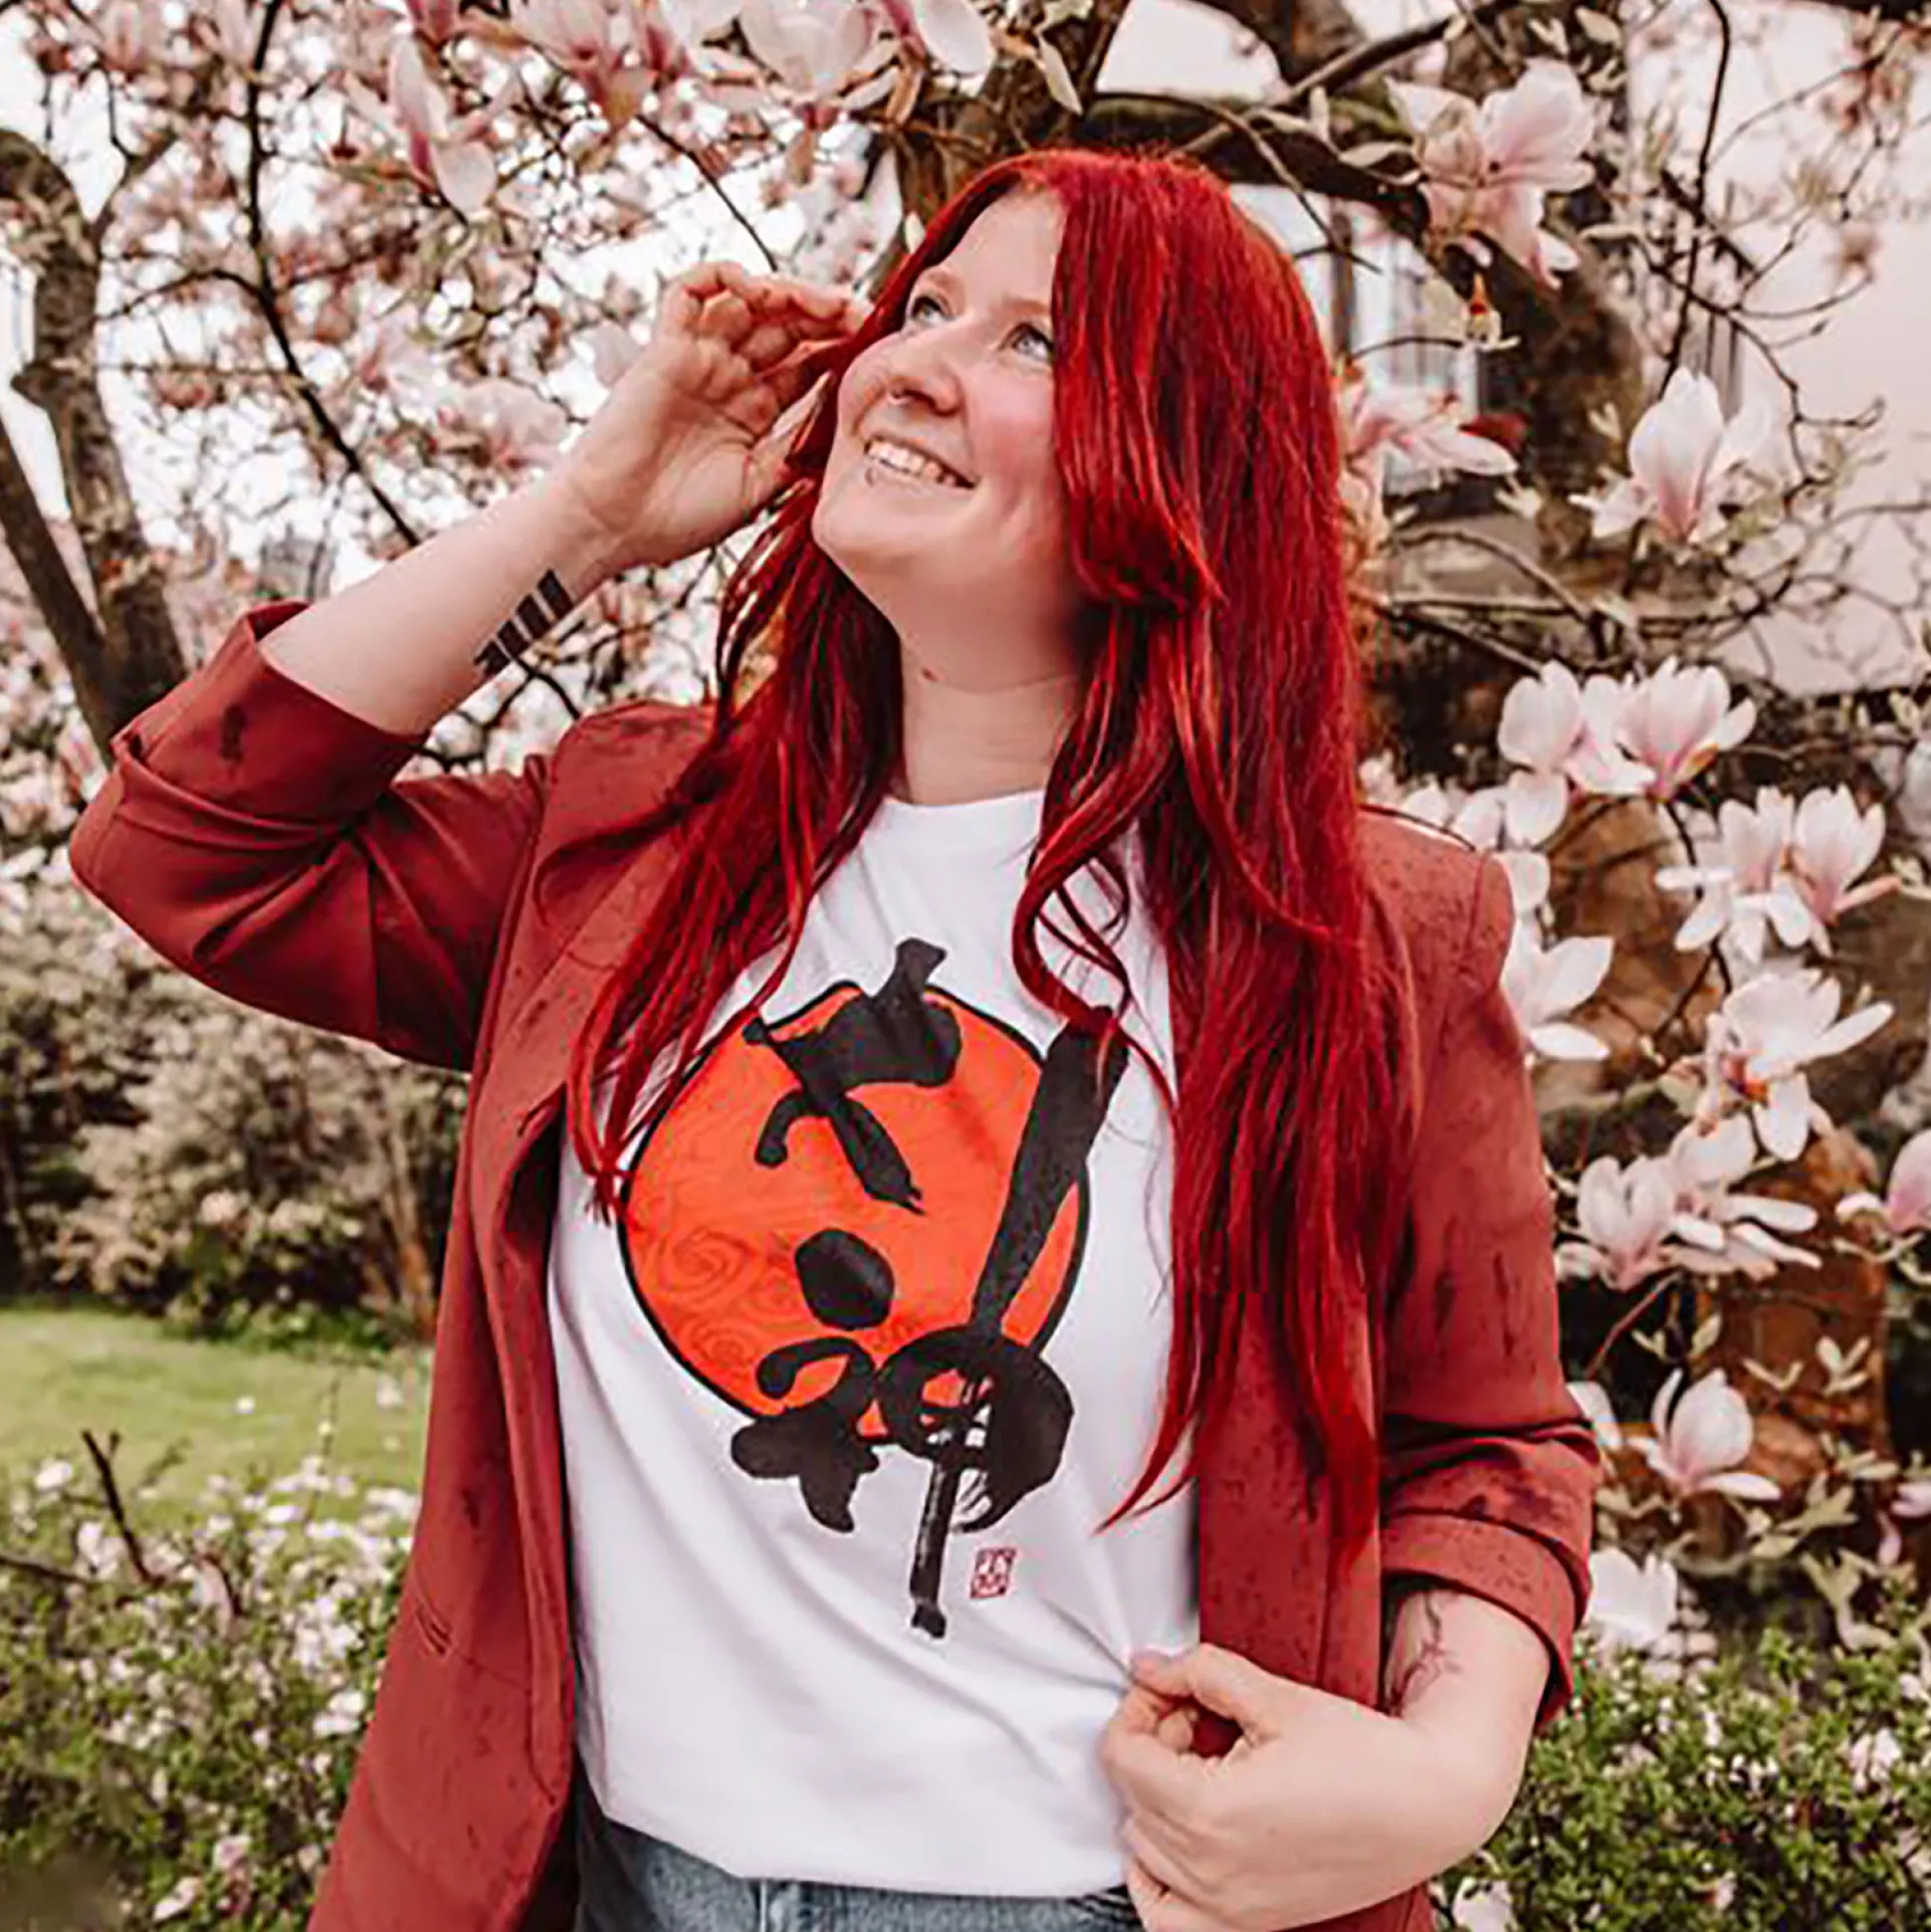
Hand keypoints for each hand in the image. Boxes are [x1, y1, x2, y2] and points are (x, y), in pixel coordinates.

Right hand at [549, 260, 865, 574]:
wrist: (616, 526)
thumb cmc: (680, 518)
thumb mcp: (759, 484)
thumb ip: (797, 447)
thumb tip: (845, 416)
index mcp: (757, 412)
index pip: (809, 362)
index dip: (843, 346)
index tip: (877, 342)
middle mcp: (730, 379)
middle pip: (786, 325)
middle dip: (826, 313)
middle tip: (859, 312)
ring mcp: (699, 359)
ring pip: (747, 301)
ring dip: (787, 290)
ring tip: (819, 301)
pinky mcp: (665, 349)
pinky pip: (688, 291)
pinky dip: (722, 276)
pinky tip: (756, 289)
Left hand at [1099, 1644, 1503, 1930]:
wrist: (1427, 1807)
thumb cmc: (1362, 1754)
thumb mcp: (1273, 1696)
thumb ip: (1198, 1672)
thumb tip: (1146, 1667)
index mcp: (1212, 1810)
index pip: (1121, 1755)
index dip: (1138, 1709)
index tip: (1170, 1692)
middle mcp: (1212, 1870)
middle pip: (1129, 1796)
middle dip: (1153, 1746)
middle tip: (1200, 1720)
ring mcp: (1229, 1908)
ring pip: (1142, 1848)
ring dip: (1158, 1801)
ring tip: (1208, 1768)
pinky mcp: (1249, 1925)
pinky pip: (1166, 1916)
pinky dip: (1160, 1875)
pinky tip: (1188, 1834)